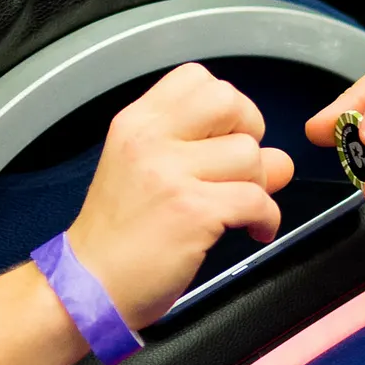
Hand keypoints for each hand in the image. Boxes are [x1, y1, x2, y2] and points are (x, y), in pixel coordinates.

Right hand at [67, 64, 293, 328]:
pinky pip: (257, 199)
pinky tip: (255, 231)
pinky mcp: (192, 212)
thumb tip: (276, 158)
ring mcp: (171, 174)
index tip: (224, 137)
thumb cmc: (119, 235)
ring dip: (260, 184)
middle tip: (241, 168)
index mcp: (136, 123)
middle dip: (250, 131)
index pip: (197, 78)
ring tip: (242, 209)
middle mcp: (150, 139)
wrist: (88, 286)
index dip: (226, 105)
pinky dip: (267, 218)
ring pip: (250, 154)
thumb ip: (203, 152)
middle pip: (229, 101)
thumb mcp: (146, 173)